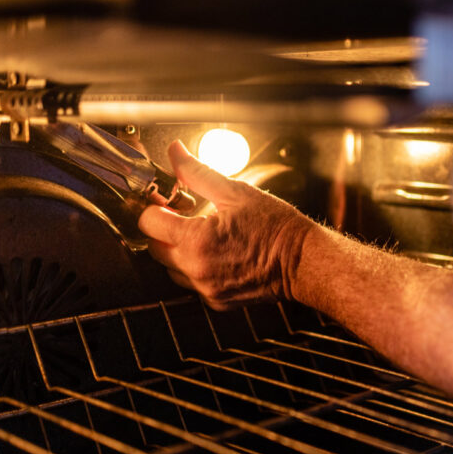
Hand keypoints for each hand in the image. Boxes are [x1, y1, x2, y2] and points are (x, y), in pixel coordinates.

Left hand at [138, 140, 314, 308]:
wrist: (303, 261)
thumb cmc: (276, 227)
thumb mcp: (236, 192)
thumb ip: (197, 173)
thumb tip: (176, 152)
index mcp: (197, 240)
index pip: (149, 223)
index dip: (156, 208)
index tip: (167, 204)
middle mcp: (197, 269)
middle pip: (154, 248)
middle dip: (164, 231)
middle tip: (185, 218)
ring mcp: (206, 288)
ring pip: (170, 269)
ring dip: (178, 253)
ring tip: (205, 238)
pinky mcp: (217, 300)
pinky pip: (192, 284)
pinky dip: (197, 270)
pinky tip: (218, 256)